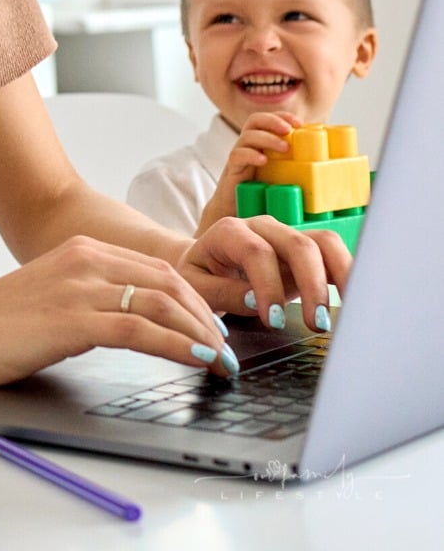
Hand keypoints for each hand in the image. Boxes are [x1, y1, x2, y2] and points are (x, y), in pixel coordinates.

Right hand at [0, 235, 235, 386]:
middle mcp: (86, 260)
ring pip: (161, 302)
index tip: (215, 327)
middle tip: (228, 350)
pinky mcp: (72, 319)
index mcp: (84, 250)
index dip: (195, 299)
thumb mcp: (54, 297)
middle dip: (206, 317)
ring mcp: (79, 287)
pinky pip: (139, 328)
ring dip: (200, 334)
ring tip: (221, 361)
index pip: (158, 269)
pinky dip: (176, 345)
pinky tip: (196, 360)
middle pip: (168, 281)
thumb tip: (137, 324)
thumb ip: (92, 298)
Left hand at [178, 215, 351, 331]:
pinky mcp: (304, 251)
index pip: (257, 252)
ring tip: (343, 312)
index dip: (269, 286)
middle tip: (316, 323)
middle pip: (298, 244)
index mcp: (230, 231)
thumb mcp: (196, 286)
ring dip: (339, 276)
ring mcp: (287, 236)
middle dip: (312, 285)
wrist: (201, 264)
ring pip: (324, 242)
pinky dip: (347, 274)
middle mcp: (263, 227)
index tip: (274, 320)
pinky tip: (354, 300)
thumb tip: (256, 301)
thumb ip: (223, 293)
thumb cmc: (198, 275)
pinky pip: (333, 254)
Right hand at [194, 111, 300, 235]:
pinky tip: (263, 160)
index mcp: (261, 144)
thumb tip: (332, 172)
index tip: (299, 123)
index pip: (268, 119)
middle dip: (273, 121)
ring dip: (267, 138)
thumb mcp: (282, 178)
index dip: (282, 116)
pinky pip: (237, 155)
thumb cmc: (262, 196)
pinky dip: (250, 154)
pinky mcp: (232, 171)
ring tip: (284, 148)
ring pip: (247, 136)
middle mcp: (249, 146)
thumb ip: (298, 170)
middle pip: (255, 120)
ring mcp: (239, 157)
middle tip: (289, 130)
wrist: (235, 213)